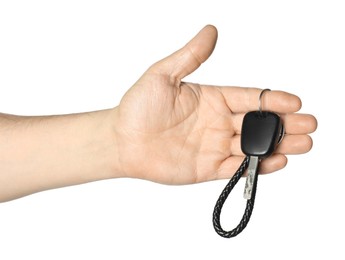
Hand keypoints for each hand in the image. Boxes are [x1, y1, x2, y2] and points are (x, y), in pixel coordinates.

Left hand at [113, 25, 317, 184]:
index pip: (249, 98)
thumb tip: (210, 31)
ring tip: (303, 143)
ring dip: (279, 144)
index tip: (294, 102)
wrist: (122, 140)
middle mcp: (217, 122)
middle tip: (309, 125)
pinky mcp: (207, 168)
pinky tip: (276, 161)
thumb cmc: (138, 107)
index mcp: (212, 99)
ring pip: (253, 146)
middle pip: (258, 122)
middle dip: (285, 124)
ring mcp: (214, 146)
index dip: (272, 100)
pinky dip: (258, 166)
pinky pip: (237, 167)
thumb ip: (190, 55)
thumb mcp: (163, 74)